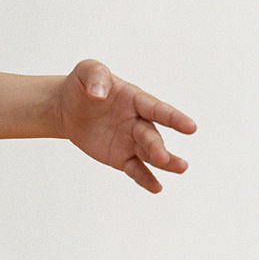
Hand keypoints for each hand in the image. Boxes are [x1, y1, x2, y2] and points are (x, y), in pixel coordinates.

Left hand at [56, 59, 196, 193]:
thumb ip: (96, 76)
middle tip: (163, 157)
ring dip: (164, 162)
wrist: (67, 108)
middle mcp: (138, 122)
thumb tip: (98, 94)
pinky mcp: (121, 157)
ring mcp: (131, 141)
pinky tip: (156, 187)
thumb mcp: (87, 71)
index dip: (173, 118)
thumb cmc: (83, 86)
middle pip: (151, 136)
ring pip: (149, 154)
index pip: (157, 109)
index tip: (191, 127)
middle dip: (157, 147)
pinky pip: (135, 169)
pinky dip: (145, 178)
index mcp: (136, 100)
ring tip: (179, 168)